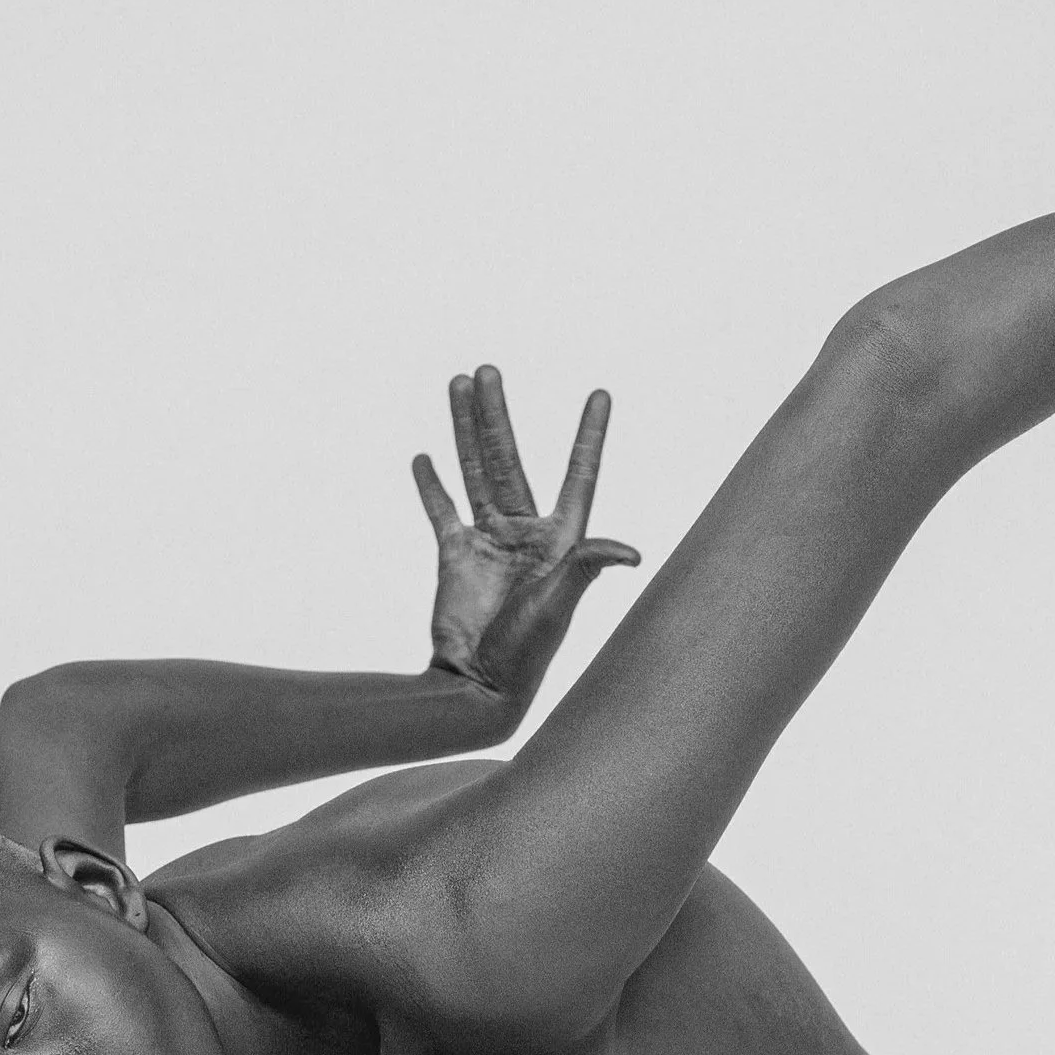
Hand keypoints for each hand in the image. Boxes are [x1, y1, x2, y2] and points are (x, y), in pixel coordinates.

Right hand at [412, 366, 638, 715]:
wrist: (479, 684)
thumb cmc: (529, 651)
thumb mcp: (560, 604)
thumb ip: (586, 567)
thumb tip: (631, 552)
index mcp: (562, 539)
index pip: (580, 474)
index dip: (590, 434)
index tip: (600, 394)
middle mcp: (526, 533)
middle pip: (509, 459)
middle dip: (496, 415)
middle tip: (486, 370)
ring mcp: (489, 542)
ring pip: (475, 472)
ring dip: (463, 431)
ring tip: (456, 385)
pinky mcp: (455, 556)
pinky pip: (442, 510)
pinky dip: (431, 485)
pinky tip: (423, 456)